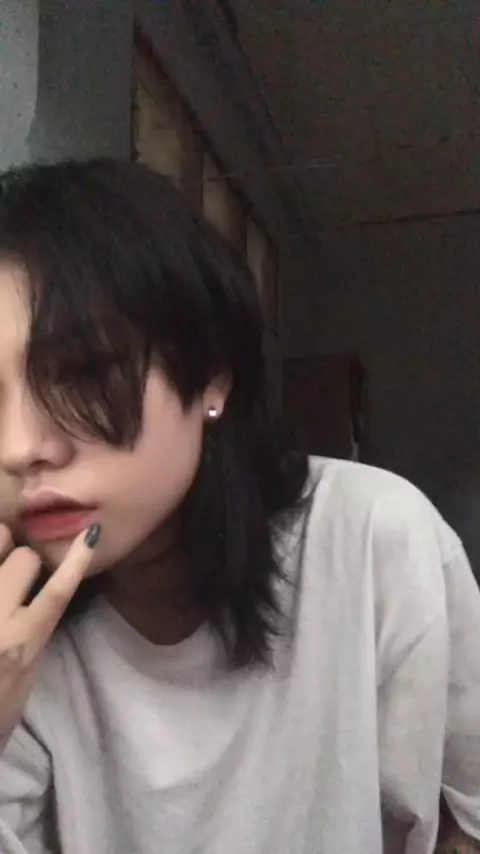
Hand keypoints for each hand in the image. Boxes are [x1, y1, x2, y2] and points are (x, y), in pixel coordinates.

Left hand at [0, 522, 99, 749]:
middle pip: (22, 559)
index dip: (75, 560)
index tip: (89, 535)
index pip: (56, 591)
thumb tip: (40, 595)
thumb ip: (35, 631)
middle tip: (18, 573)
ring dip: (0, 553)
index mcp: (21, 642)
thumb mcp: (28, 675)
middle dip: (24, 560)